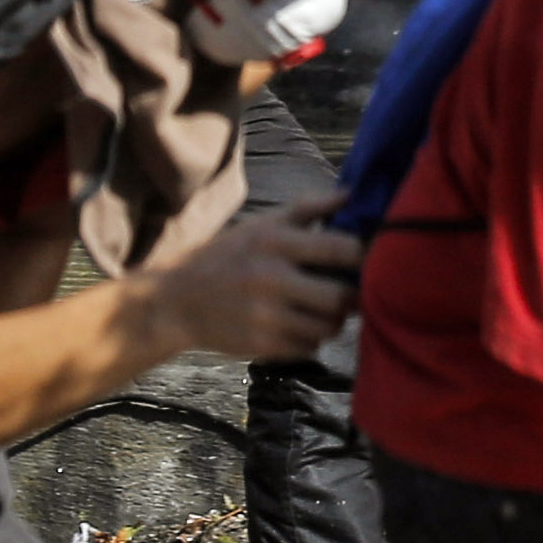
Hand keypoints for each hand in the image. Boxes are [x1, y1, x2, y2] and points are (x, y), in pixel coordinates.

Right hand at [148, 192, 361, 362]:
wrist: (177, 300)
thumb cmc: (228, 256)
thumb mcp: (261, 225)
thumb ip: (307, 209)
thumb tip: (351, 194)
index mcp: (274, 241)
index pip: (340, 249)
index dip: (363, 257)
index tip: (365, 261)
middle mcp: (271, 278)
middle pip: (340, 297)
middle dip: (352, 299)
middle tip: (349, 295)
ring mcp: (265, 315)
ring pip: (328, 327)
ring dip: (333, 322)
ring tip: (324, 312)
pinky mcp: (261, 346)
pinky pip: (308, 348)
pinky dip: (311, 340)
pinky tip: (299, 327)